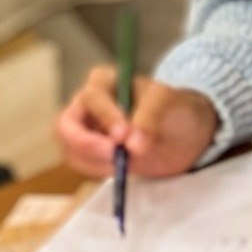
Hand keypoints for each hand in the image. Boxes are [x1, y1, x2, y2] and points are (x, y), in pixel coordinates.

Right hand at [57, 68, 218, 179]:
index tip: (124, 135)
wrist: (185, 135)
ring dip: (96, 161)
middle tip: (114, 156)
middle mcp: (88, 104)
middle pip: (66, 126)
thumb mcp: (169, 103)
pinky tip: (122, 168)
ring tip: (128, 161)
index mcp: (105, 81)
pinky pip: (81, 165)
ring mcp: (85, 130)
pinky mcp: (89, 153)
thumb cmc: (175, 109)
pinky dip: (99, 171)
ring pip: (71, 150)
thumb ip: (150, 117)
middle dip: (86, 145)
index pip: (92, 97)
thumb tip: (131, 145)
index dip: (105, 117)